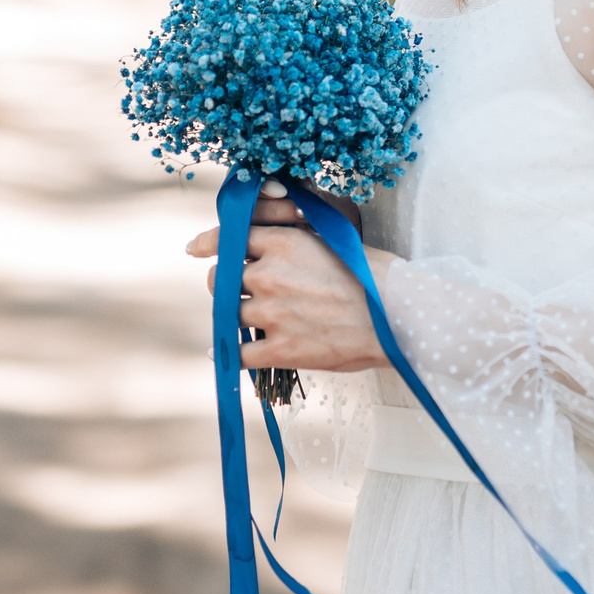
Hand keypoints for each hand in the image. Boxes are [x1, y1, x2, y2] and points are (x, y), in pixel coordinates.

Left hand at [187, 178, 395, 373]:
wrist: (398, 316)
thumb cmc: (373, 276)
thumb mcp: (331, 239)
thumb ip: (294, 239)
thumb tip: (265, 243)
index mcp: (283, 243)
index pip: (229, 238)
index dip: (210, 243)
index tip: (195, 249)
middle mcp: (270, 275)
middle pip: (222, 279)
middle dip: (227, 284)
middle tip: (242, 291)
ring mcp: (273, 314)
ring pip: (231, 315)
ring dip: (239, 318)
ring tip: (258, 321)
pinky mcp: (281, 349)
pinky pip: (240, 354)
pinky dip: (232, 355)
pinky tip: (232, 355)